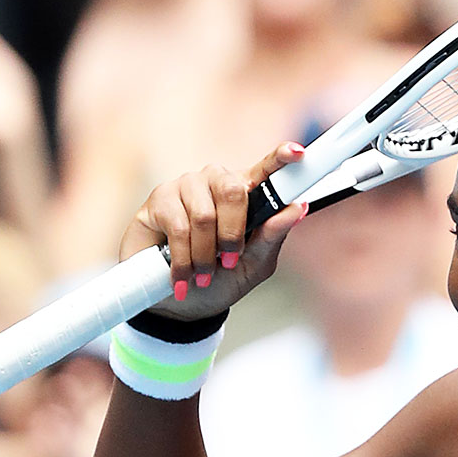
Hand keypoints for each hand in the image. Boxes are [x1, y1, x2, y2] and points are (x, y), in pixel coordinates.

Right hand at [118, 142, 309, 320]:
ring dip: (206, 254)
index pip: (266, 169)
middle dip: (233, 234)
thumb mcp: (255, 263)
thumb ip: (273, 235)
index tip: (297, 152)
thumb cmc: (223, 278)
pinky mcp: (159, 199)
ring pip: (204, 215)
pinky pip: (179, 226)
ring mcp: (186, 187)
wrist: (185, 303)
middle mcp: (217, 182)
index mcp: (247, 194)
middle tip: (229, 260)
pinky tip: (183, 274)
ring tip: (204, 273)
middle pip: (233, 190)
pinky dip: (185, 259)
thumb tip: (298, 209)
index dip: (280, 157)